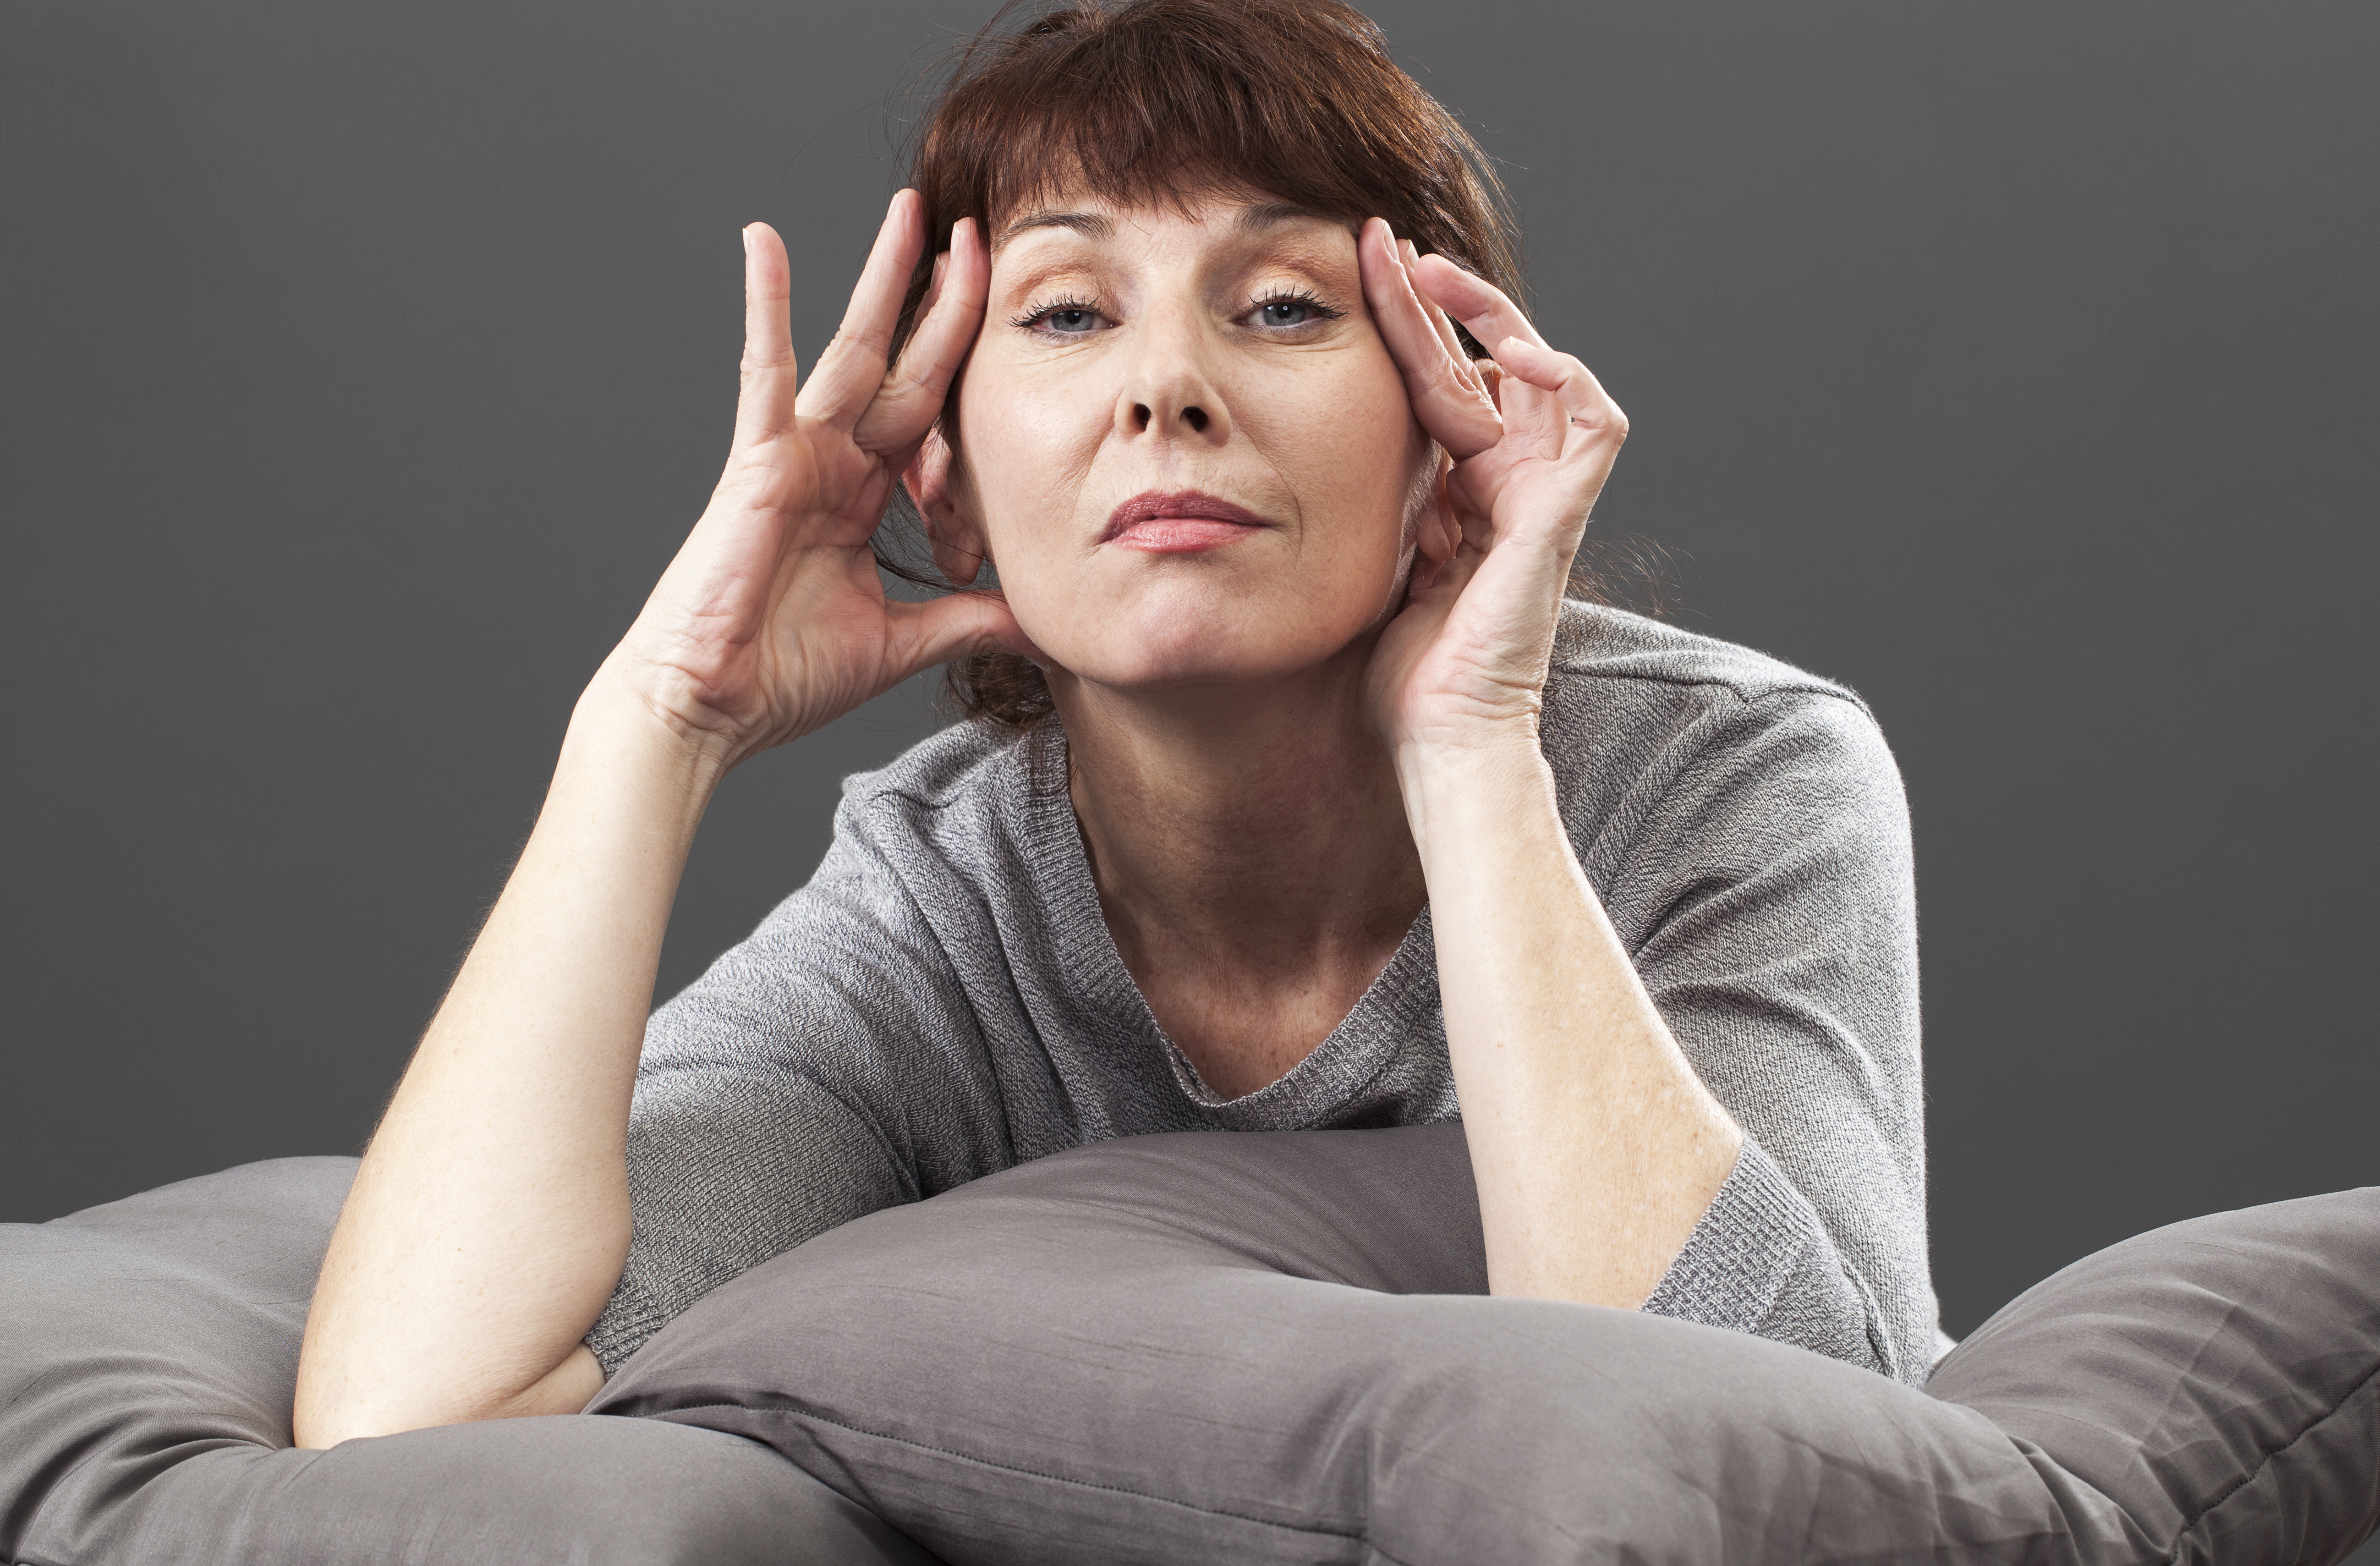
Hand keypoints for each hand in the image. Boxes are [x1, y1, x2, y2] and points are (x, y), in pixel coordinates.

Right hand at [600, 190, 1028, 767]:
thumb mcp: (904, 642)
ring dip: (881, 278)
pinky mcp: (756, 460)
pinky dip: (765, 305)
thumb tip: (1040, 626)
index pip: (933, 414)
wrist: (714, 708)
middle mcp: (833, 463)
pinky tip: (764, 242)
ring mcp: (795, 454)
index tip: (1015, 316)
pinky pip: (764, 370)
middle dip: (942, 298)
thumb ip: (970, 622)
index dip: (970, 366)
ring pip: (851, 349)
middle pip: (903, 363)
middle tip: (979, 231)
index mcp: (863, 495)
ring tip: (911, 212)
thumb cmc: (785, 675)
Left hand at [1354, 217, 1627, 755]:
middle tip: (1383, 242)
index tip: (1357, 270)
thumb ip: (1364, 501)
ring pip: (1538, 371)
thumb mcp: (1368, 560)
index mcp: (1463, 492)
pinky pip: (1593, 421)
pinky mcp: (1562, 514)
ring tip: (1433, 273)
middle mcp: (1508, 483)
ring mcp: (1541, 495)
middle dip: (1434, 298)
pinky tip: (1509, 349)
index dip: (1405, 326)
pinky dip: (1563, 375)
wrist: (1440, 735)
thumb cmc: (1401, 674)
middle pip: (1479, 363)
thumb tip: (1310, 451)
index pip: (1438, 384)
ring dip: (1491, 312)